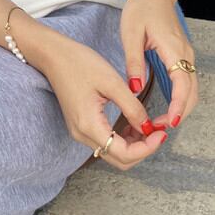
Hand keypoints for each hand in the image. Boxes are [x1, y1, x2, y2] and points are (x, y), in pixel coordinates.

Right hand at [42, 34, 168, 171]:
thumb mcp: (112, 82)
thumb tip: (148, 128)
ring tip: (149, 125)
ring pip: (113, 152)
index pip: (123, 154)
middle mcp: (82, 134)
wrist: (53, 55)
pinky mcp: (81, 125)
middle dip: (142, 149)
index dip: (147, 148)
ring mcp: (80, 131)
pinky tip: (133, 122)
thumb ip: (132, 107)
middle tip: (158, 131)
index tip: (161, 133)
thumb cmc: (79, 63)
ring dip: (134, 145)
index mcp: (89, 125)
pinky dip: (123, 138)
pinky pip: (106, 141)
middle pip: (119, 159)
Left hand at [121, 0, 198, 129]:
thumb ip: (133, 62)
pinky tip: (167, 107)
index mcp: (173, 49)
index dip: (178, 107)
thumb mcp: (131, 34)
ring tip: (160, 122)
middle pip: (192, 92)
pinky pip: (187, 82)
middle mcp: (186, 54)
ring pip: (192, 89)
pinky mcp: (183, 56)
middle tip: (158, 128)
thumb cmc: (141, 9)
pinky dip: (181, 98)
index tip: (169, 123)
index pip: (183, 85)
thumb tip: (134, 88)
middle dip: (179, 114)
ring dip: (181, 108)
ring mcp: (187, 55)